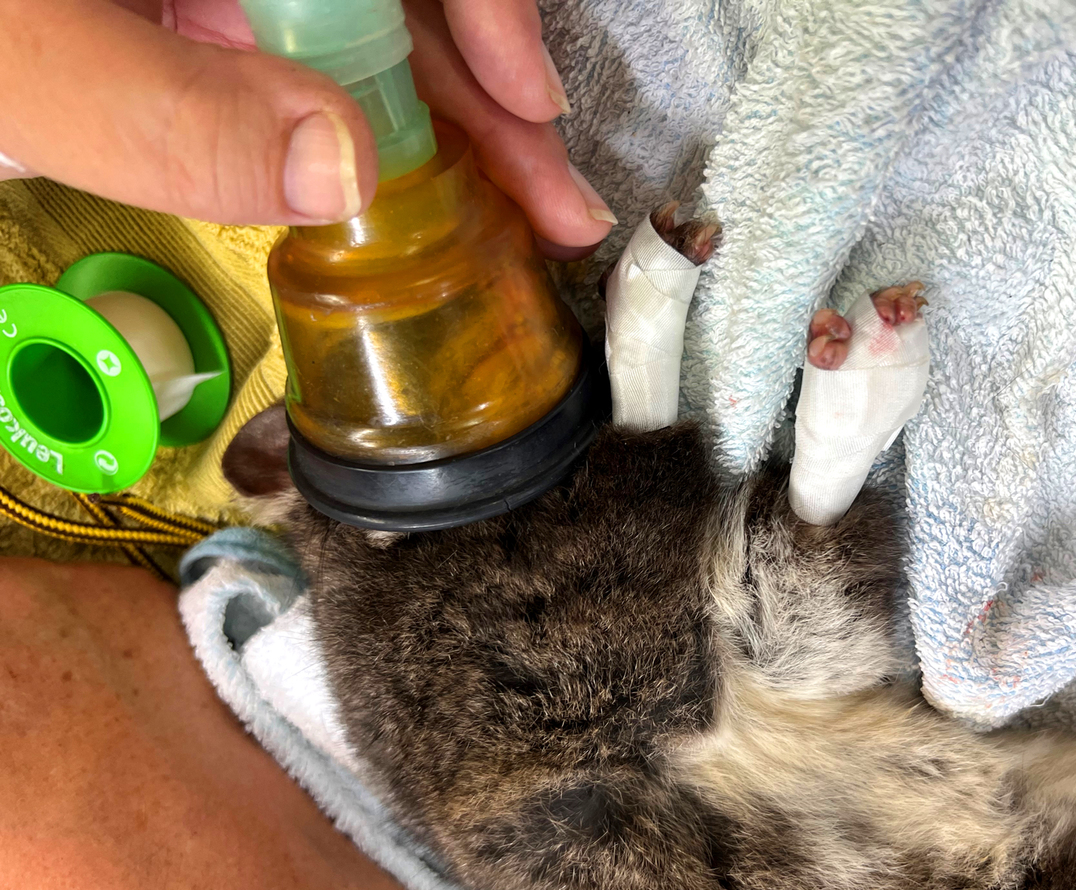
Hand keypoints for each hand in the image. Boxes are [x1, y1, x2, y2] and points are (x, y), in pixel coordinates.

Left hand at [0, 0, 613, 257]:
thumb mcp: (14, 66)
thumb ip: (160, 112)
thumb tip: (343, 167)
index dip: (482, 5)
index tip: (530, 99)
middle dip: (481, 92)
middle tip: (550, 197)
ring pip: (358, 29)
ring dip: (441, 121)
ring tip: (513, 211)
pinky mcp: (188, 17)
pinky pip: (302, 59)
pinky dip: (363, 123)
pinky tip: (405, 181)